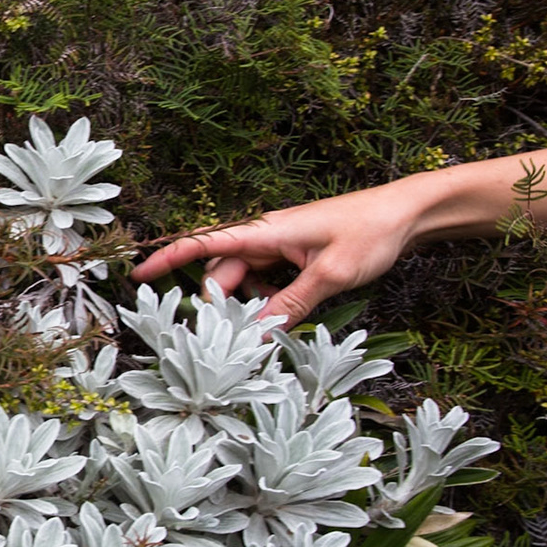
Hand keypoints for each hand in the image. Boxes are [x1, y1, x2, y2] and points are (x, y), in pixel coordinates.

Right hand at [131, 181, 426, 327]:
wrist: (408, 213)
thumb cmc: (370, 232)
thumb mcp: (331, 274)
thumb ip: (291, 303)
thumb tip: (255, 332)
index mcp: (265, 230)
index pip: (203, 242)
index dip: (168, 258)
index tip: (138, 275)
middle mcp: (266, 236)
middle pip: (223, 270)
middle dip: (219, 301)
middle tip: (226, 333)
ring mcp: (282, 246)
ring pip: (246, 279)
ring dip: (249, 303)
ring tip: (266, 326)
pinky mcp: (297, 255)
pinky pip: (268, 280)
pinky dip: (269, 299)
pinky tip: (286, 313)